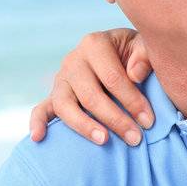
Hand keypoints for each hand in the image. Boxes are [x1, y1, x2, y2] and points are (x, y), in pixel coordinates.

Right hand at [29, 29, 152, 145]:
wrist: (120, 55)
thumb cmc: (135, 54)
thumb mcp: (144, 46)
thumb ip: (145, 56)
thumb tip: (134, 75)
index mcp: (95, 44)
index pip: (112, 77)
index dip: (132, 101)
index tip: (148, 121)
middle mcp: (73, 60)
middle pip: (90, 95)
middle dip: (115, 119)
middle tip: (135, 138)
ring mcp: (61, 79)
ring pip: (65, 105)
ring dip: (84, 125)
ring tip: (104, 141)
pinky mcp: (54, 96)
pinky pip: (41, 109)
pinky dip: (38, 123)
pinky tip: (38, 138)